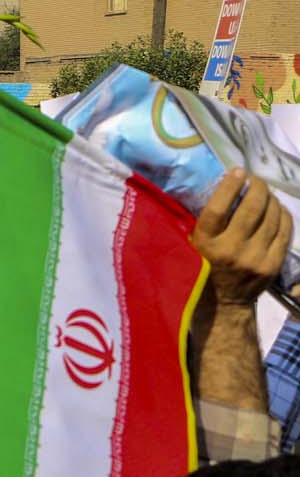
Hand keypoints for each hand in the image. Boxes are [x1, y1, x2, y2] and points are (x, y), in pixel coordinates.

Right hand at [192, 169, 290, 306]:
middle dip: (257, 188)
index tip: (238, 171)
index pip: (219, 208)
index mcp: (205, 244)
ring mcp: (254, 258)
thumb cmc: (201, 268)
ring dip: (271, 199)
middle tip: (255, 180)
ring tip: (265, 194)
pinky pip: (284, 231)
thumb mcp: (192, 246)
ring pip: (272, 218)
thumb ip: (205, 223)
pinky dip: (283, 215)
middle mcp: (230, 250)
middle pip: (251, 209)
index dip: (230, 186)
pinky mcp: (272, 265)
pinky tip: (277, 209)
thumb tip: (224, 189)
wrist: (222, 305)